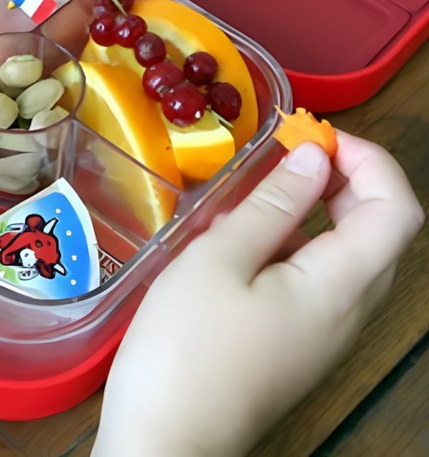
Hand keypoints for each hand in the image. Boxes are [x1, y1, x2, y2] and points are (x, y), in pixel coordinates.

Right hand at [92, 131, 423, 456]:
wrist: (166, 441)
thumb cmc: (186, 344)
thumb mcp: (219, 259)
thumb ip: (272, 205)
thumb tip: (315, 157)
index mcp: (338, 287)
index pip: (396, 210)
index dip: (369, 160)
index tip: (312, 136)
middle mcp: (348, 312)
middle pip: (378, 231)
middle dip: (342, 180)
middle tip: (285, 154)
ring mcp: (325, 334)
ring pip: (346, 256)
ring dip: (312, 212)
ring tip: (249, 197)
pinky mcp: (298, 345)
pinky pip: (316, 282)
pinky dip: (291, 246)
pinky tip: (236, 245)